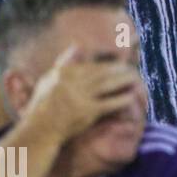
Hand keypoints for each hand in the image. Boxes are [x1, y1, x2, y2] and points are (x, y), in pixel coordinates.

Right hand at [22, 46, 146, 143]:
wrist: (39, 130)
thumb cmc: (44, 105)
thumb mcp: (49, 80)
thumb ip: (65, 63)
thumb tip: (77, 45)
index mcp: (64, 73)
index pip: (92, 65)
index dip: (108, 63)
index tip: (120, 61)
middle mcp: (73, 82)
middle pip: (103, 72)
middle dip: (120, 69)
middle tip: (131, 68)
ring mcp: (80, 97)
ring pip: (108, 84)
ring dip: (124, 80)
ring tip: (136, 78)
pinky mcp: (88, 111)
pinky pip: (110, 102)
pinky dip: (122, 99)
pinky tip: (131, 96)